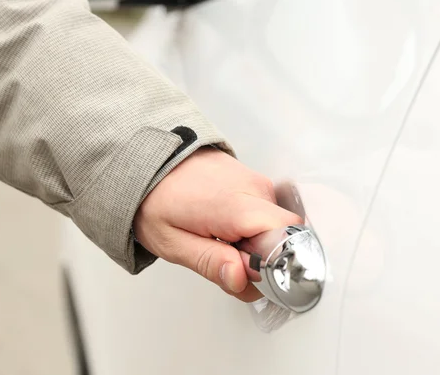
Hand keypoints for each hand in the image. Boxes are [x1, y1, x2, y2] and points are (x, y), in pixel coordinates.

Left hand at [133, 147, 302, 301]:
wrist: (152, 161)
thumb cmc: (157, 200)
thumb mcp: (172, 242)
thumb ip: (210, 263)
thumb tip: (241, 279)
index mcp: (236, 206)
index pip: (288, 241)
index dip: (272, 267)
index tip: (247, 277)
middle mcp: (255, 190)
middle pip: (285, 238)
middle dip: (263, 261)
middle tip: (228, 262)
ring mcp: (258, 183)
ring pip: (277, 229)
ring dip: (257, 246)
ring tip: (222, 241)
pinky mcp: (257, 183)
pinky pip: (269, 216)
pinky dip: (253, 230)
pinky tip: (228, 229)